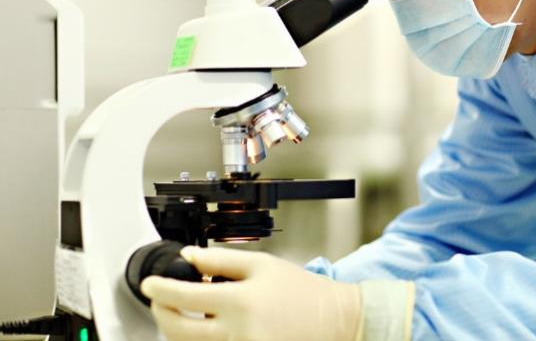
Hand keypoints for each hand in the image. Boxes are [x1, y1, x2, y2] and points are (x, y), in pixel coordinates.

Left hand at [141, 246, 360, 340]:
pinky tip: (209, 324)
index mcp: (240, 302)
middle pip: (178, 332)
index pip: (184, 298)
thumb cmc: (301, 291)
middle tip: (159, 300)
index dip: (159, 291)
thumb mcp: (262, 265)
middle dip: (160, 314)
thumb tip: (188, 257)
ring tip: (188, 309)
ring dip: (180, 327)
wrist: (332, 320)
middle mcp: (237, 333)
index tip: (150, 285)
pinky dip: (203, 338)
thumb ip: (221, 260)